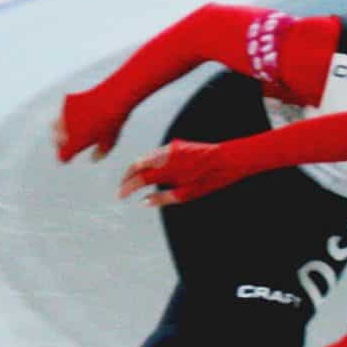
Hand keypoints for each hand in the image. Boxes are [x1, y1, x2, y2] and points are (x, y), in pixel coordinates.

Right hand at [56, 89, 121, 162]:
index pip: (63, 155)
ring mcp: (65, 115)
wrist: (112, 98)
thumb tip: (94, 159)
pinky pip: (64, 112)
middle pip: (57, 141)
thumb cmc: (112, 122)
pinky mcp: (67, 102)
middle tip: (66, 144)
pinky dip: (67, 115)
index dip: (64, 158)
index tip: (66, 159)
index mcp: (75, 143)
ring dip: (60, 130)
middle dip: (60, 144)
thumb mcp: (110, 142)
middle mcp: (66, 130)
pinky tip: (76, 114)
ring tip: (68, 130)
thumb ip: (100, 153)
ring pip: (56, 126)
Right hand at [117, 141, 236, 205]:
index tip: (119, 196)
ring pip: (145, 158)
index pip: (138, 179)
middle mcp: (165, 156)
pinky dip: (147, 163)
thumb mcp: (187, 194)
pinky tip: (147, 171)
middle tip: (122, 188)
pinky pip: (155, 154)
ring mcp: (170, 148)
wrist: (228, 159)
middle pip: (136, 165)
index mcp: (166, 169)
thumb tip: (143, 201)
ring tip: (131, 181)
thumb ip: (163, 198)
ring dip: (135, 169)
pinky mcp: (176, 145)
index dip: (126, 188)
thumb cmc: (209, 179)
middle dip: (126, 177)